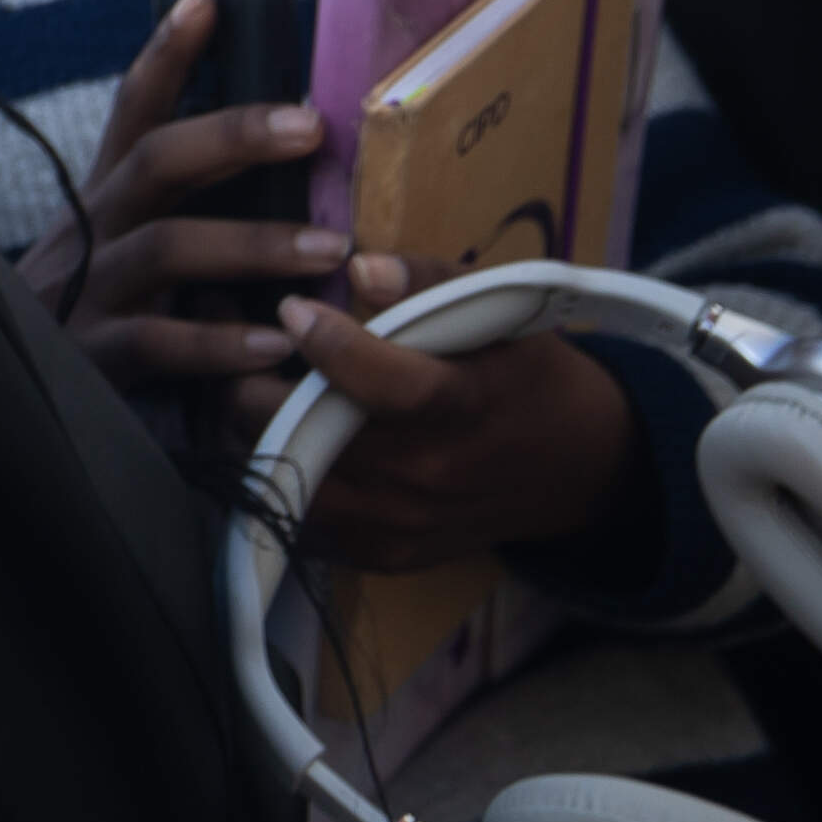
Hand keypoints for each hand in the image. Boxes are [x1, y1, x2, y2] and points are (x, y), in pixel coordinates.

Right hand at [15, 0, 345, 432]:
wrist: (0, 394)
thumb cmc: (97, 317)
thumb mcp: (126, 250)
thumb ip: (184, 213)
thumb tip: (280, 167)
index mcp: (106, 196)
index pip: (133, 108)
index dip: (167, 52)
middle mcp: (94, 229)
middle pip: (153, 159)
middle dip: (231, 134)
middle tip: (310, 126)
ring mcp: (88, 290)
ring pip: (165, 247)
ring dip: (251, 242)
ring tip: (328, 250)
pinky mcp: (91, 357)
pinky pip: (159, 342)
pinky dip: (222, 343)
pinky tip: (279, 346)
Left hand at [276, 282, 635, 568]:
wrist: (579, 470)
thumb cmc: (531, 376)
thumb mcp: (504, 316)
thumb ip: (431, 282)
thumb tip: (359, 267)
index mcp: (467, 408)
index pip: (389, 386)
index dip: (331, 347)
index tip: (292, 309)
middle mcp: (433, 473)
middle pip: (318, 435)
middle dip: (260, 390)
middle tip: (242, 351)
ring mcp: (406, 522)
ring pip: (295, 479)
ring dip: (258, 434)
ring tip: (249, 391)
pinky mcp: (388, 554)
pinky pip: (308, 519)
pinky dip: (284, 477)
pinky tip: (281, 437)